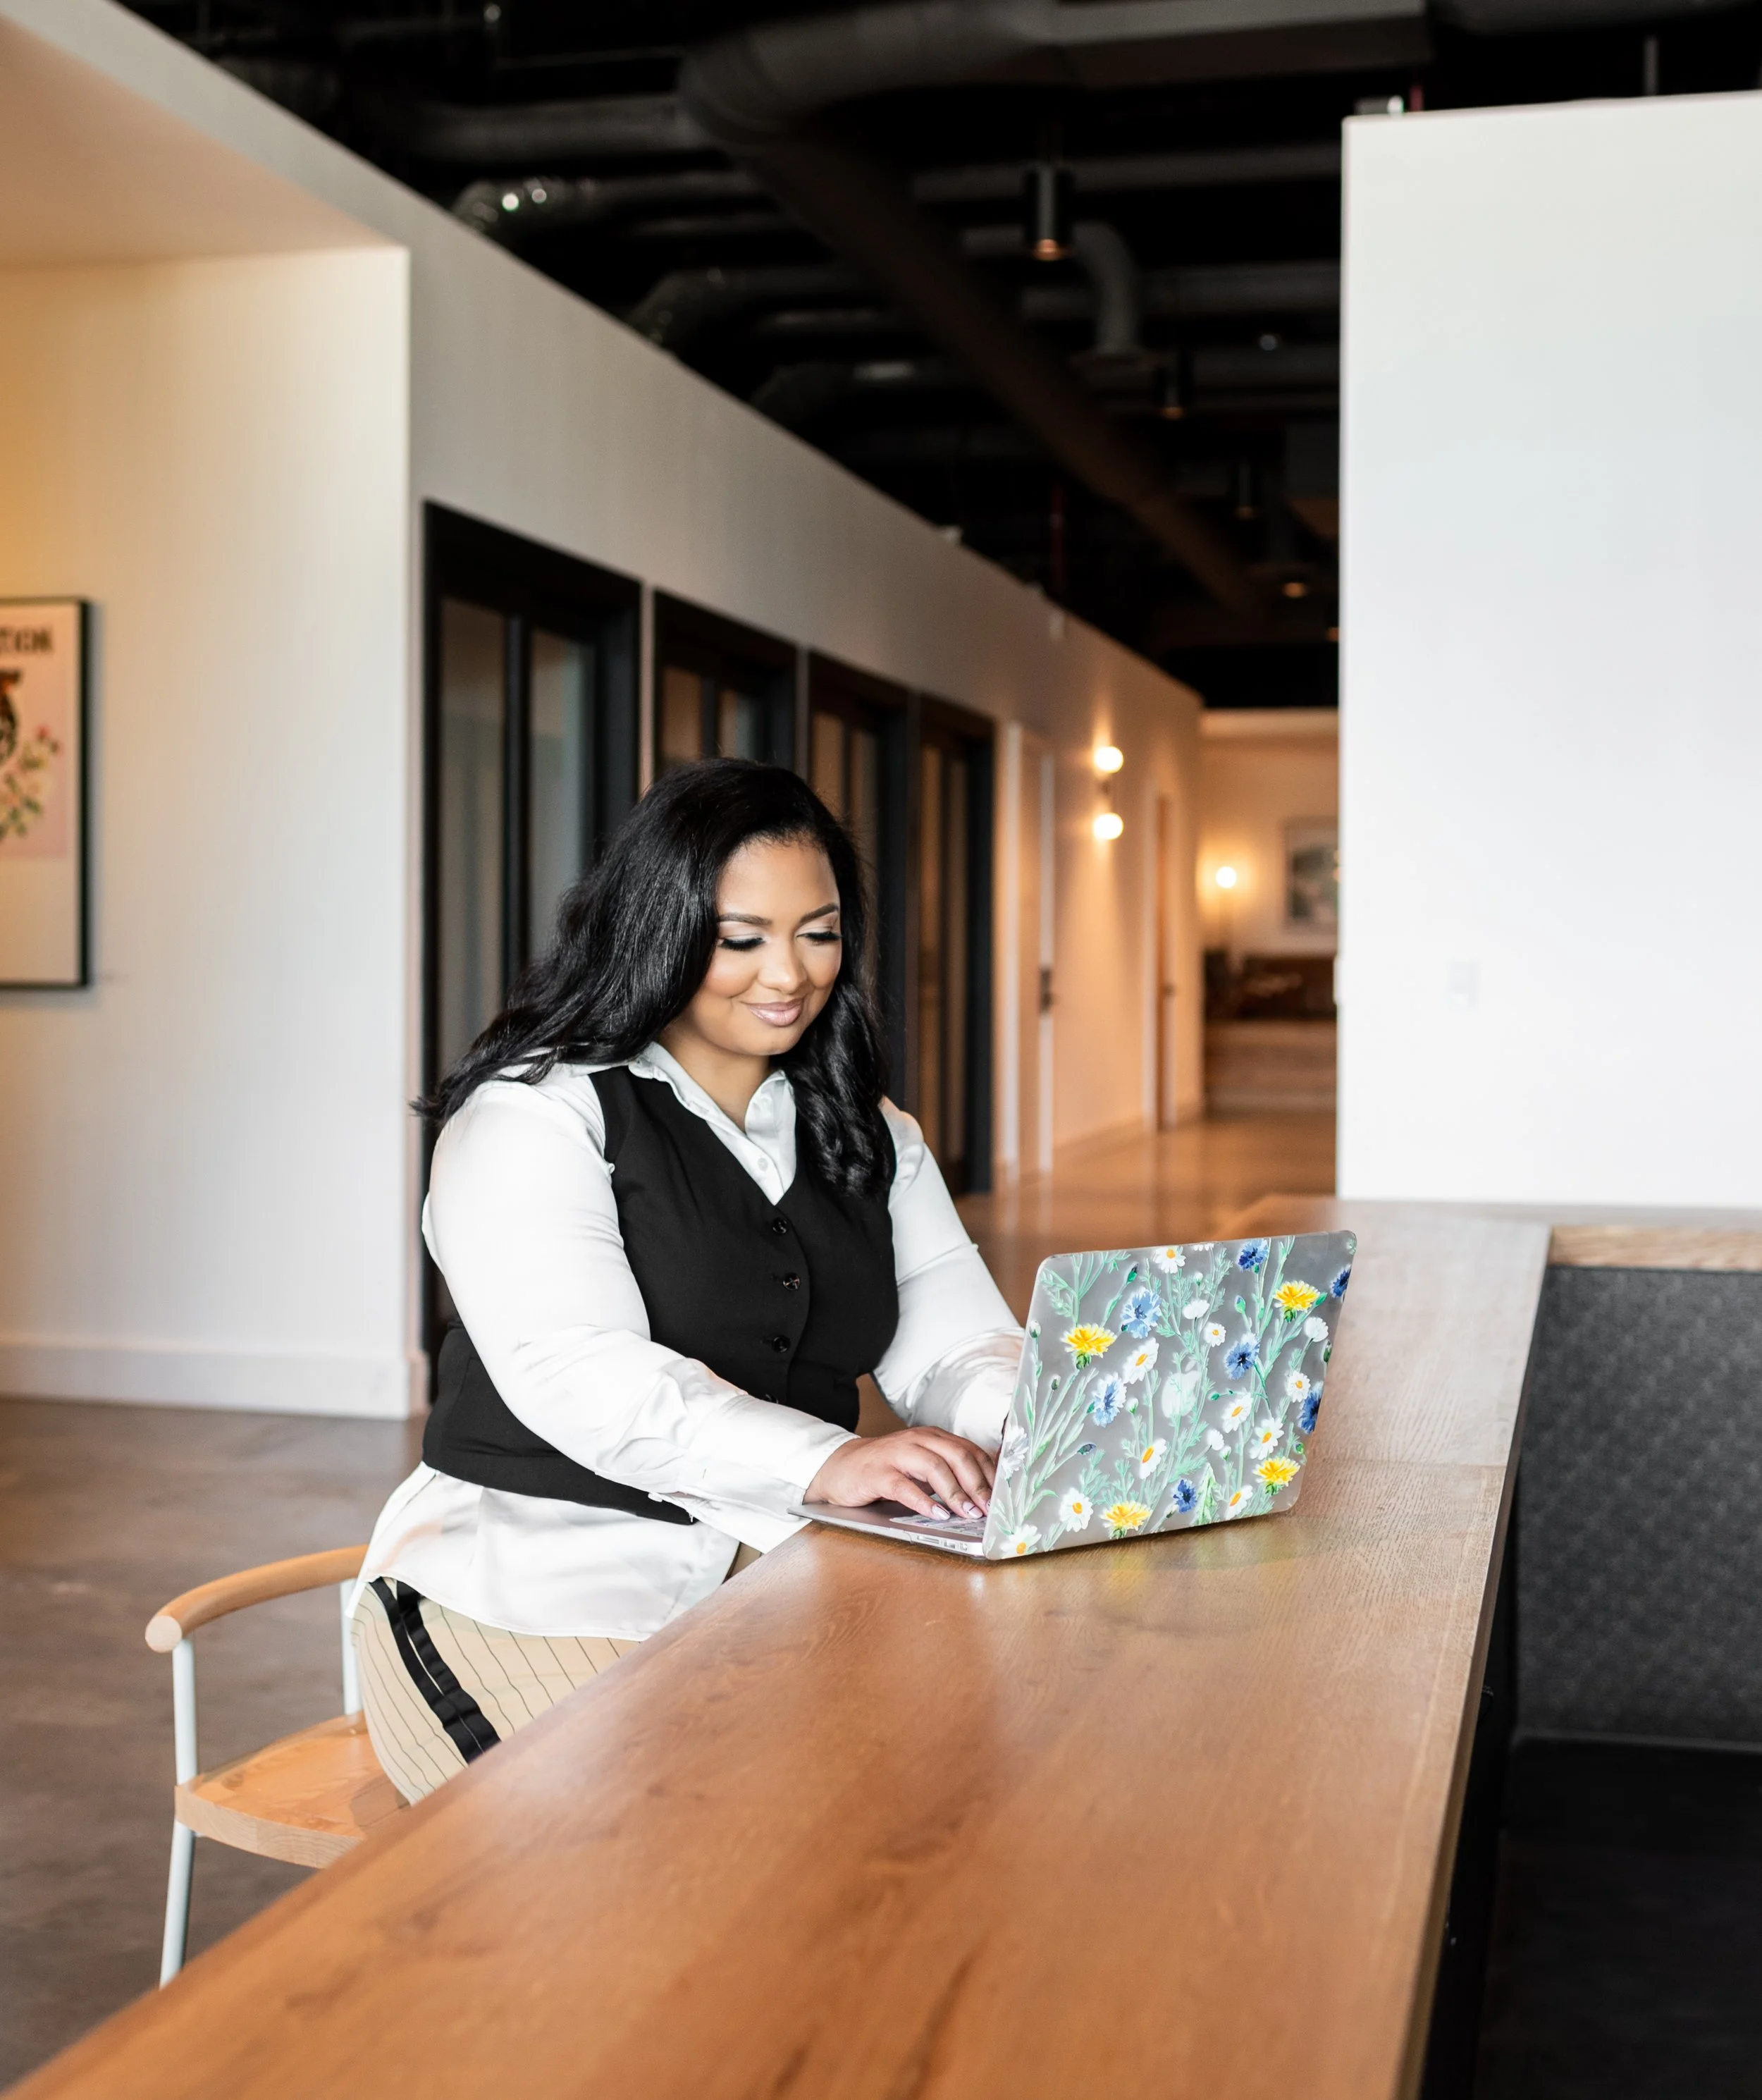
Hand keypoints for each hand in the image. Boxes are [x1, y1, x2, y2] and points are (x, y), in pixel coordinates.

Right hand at [806, 1426, 996, 1521]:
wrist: (841, 1466)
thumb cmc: (887, 1468)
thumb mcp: (922, 1464)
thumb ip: (949, 1470)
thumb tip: (986, 1490)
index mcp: (933, 1437)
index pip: (970, 1450)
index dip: (989, 1474)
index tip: (1003, 1498)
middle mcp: (918, 1440)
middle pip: (957, 1455)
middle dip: (978, 1484)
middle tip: (989, 1509)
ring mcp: (897, 1455)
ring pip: (934, 1467)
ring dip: (955, 1492)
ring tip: (968, 1513)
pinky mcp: (878, 1473)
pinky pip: (904, 1486)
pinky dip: (923, 1501)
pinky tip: (937, 1515)